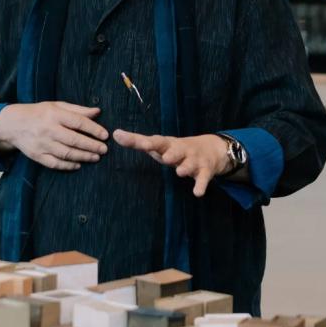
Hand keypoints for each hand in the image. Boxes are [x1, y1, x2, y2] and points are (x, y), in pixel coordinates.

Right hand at [0, 102, 108, 170]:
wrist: (13, 124)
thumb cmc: (39, 113)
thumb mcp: (56, 106)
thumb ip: (77, 110)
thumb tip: (97, 112)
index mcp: (54, 114)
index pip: (78, 122)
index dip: (94, 129)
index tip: (105, 135)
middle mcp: (48, 129)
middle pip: (74, 140)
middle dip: (91, 146)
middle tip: (104, 149)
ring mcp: (42, 144)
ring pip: (66, 153)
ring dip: (83, 156)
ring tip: (95, 157)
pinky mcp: (36, 155)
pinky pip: (55, 163)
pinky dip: (68, 166)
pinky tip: (78, 165)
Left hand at [112, 129, 228, 195]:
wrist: (210, 148)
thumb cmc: (175, 149)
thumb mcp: (159, 145)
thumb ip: (137, 141)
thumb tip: (115, 133)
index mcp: (168, 144)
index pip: (156, 141)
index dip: (148, 143)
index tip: (141, 144)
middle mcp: (181, 150)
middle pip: (175, 151)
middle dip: (171, 154)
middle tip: (165, 158)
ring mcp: (194, 160)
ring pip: (190, 164)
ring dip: (185, 168)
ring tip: (180, 172)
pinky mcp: (205, 171)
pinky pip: (203, 179)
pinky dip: (200, 185)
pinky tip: (197, 193)